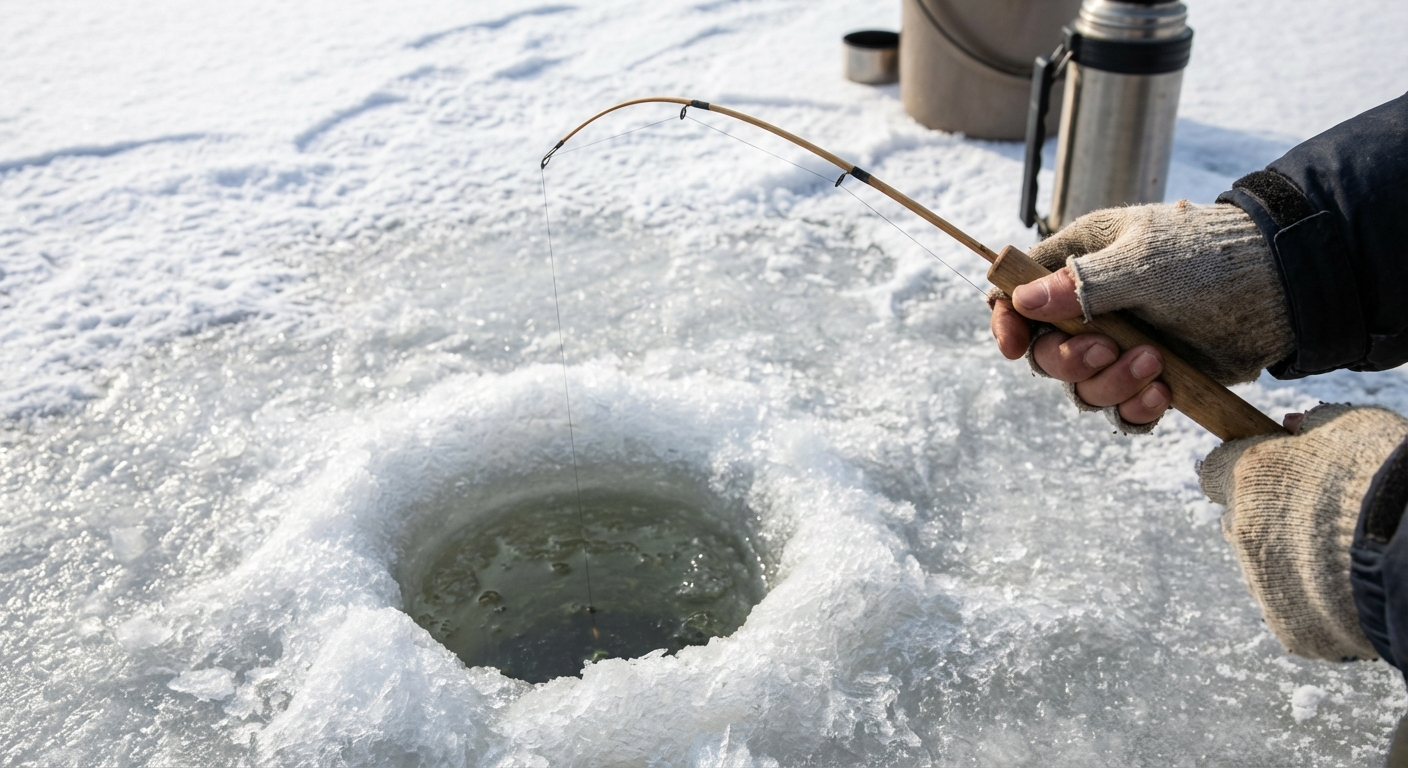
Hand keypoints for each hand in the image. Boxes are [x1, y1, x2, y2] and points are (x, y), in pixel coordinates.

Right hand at [989, 202, 1294, 432]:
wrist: (1282, 288)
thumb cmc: (1210, 258)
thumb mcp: (1144, 263)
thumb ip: (1083, 284)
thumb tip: (1023, 299)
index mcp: (1079, 264)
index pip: (1019, 295)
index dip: (1007, 322)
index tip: (1012, 347)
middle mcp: (1092, 309)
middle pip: (1045, 353)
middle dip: (1071, 361)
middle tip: (1108, 350)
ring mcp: (1122, 347)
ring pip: (1083, 389)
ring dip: (1110, 386)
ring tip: (1155, 365)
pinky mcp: (1152, 378)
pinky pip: (1122, 412)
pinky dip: (1136, 410)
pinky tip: (1164, 392)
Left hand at [1199, 404, 1407, 659]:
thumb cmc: (1387, 478)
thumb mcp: (1350, 429)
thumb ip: (1311, 427)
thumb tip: (1290, 427)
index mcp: (1249, 475)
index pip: (1214, 470)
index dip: (1242, 472)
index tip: (1268, 476)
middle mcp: (1243, 530)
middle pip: (1237, 522)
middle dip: (1267, 520)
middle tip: (1318, 520)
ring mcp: (1262, 582)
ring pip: (1262, 569)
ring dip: (1290, 563)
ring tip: (1340, 558)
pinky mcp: (1288, 627)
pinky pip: (1292, 611)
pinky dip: (1315, 603)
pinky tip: (1347, 591)